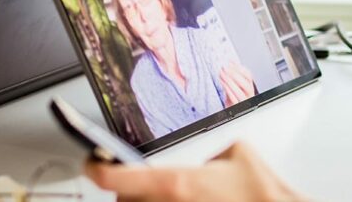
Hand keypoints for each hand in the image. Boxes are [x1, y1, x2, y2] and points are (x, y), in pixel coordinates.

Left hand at [84, 141, 303, 201]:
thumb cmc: (260, 191)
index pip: (115, 177)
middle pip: (123, 201)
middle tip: (134, 182)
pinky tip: (182, 200)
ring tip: (168, 194)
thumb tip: (206, 161)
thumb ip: (211, 154)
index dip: (96, 167)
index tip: (91, 162)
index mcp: (176, 183)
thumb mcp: (236, 153)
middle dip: (126, 191)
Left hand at [220, 62, 255, 106]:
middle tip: (225, 68)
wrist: (230, 108)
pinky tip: (222, 82)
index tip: (230, 62)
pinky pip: (233, 98)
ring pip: (240, 92)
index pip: (248, 76)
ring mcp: (243, 101)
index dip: (239, 68)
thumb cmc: (233, 95)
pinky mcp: (236, 106)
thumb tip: (231, 62)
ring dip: (230, 81)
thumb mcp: (234, 84)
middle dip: (235, 75)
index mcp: (249, 86)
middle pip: (246, 84)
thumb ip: (234, 75)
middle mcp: (248, 94)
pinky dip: (227, 90)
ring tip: (221, 73)